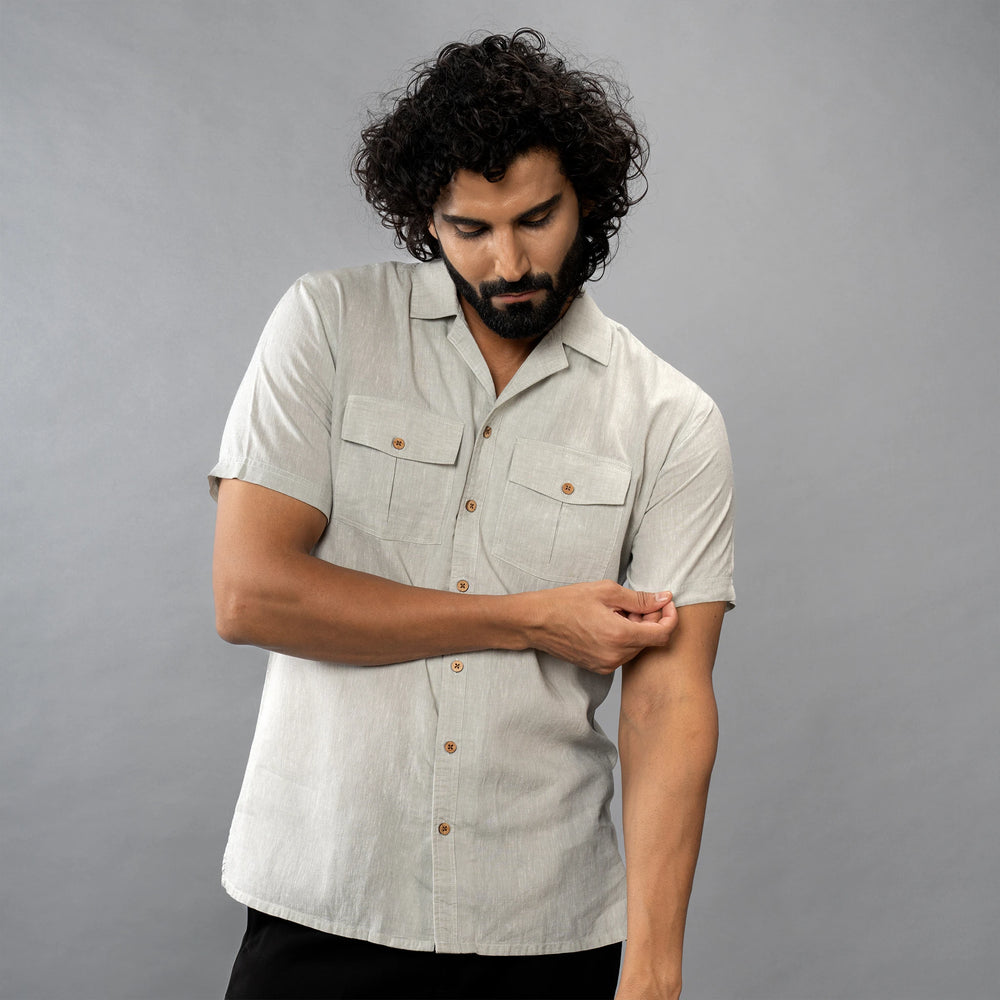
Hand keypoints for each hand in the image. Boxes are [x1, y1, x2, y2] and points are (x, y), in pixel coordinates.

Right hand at [525, 581, 677, 673]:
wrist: (536, 622)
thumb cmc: (566, 603)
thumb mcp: (605, 591)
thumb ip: (639, 598)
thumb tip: (664, 598)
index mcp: (620, 636)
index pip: (663, 634)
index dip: (670, 617)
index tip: (665, 603)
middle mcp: (616, 656)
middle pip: (650, 640)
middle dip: (649, 620)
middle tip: (632, 603)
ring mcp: (606, 665)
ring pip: (636, 648)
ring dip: (635, 630)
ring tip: (616, 612)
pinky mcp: (598, 667)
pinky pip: (622, 654)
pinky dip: (623, 639)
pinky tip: (607, 624)